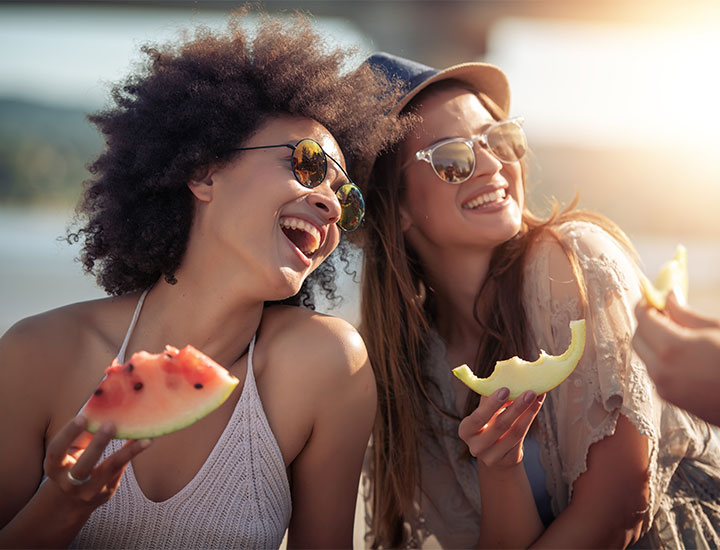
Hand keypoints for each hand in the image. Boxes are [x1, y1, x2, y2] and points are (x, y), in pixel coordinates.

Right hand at [43, 415, 151, 509]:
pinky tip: (145, 441)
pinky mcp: (106, 492)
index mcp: (54, 468)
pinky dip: (132, 453)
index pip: (56, 451)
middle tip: (111, 425)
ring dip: (127, 452)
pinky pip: (121, 470)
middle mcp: (69, 483)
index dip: (67, 434)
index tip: (82, 417)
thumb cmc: (71, 465)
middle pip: (82, 467)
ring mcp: (88, 491)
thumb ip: (83, 435)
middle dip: (97, 446)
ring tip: (144, 438)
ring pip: (109, 470)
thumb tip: (101, 407)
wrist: (71, 501)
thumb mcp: (71, 452)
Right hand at [458, 387, 544, 468]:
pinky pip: (522, 438)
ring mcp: (492, 456)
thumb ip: (489, 397)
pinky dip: (530, 420)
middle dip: (517, 407)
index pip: (478, 418)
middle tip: (530, 392)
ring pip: (514, 432)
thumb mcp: (484, 412)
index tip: (506, 389)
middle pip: (499, 425)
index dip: (492, 404)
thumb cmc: (488, 423)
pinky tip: (536, 406)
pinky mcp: (508, 460)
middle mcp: (476, 446)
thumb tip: (505, 377)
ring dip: (528, 412)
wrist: (494, 451)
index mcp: (465, 430)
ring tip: (537, 397)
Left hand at [633, 291, 719, 424]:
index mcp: (672, 349)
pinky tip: (685, 356)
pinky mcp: (671, 399)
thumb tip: (669, 296)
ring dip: (654, 343)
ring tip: (680, 335)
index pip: (643, 319)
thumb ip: (686, 313)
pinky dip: (662, 360)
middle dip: (647, 324)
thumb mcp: (717, 329)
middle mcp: (661, 370)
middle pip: (638, 338)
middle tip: (666, 314)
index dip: (646, 305)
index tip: (653, 298)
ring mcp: (664, 388)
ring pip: (645, 357)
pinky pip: (656, 372)